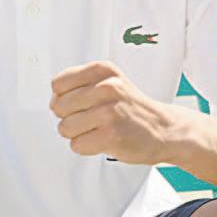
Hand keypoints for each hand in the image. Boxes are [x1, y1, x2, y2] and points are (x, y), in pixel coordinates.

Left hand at [50, 60, 178, 164]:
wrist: (163, 128)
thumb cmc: (130, 106)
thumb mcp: (109, 80)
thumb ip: (79, 84)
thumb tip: (52, 101)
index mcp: (102, 69)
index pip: (58, 84)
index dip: (62, 97)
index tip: (78, 103)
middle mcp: (106, 86)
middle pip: (58, 106)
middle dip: (68, 117)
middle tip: (89, 118)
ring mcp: (109, 111)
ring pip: (65, 127)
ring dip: (77, 133)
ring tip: (97, 129)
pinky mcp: (111, 135)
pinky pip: (77, 145)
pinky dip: (86, 147)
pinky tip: (103, 139)